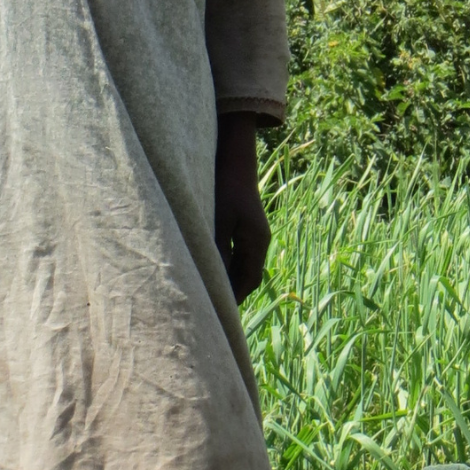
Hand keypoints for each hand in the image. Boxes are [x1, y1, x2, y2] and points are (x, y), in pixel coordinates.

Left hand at [215, 111, 269, 302]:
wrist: (233, 157)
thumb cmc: (224, 187)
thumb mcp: (219, 221)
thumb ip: (219, 251)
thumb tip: (216, 280)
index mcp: (257, 241)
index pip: (249, 280)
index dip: (235, 297)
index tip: (218, 311)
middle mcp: (259, 239)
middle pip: (248, 275)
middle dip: (232, 291)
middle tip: (212, 306)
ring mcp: (253, 232)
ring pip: (243, 264)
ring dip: (229, 277)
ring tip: (210, 291)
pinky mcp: (244, 224)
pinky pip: (238, 252)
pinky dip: (227, 264)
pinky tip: (211, 267)